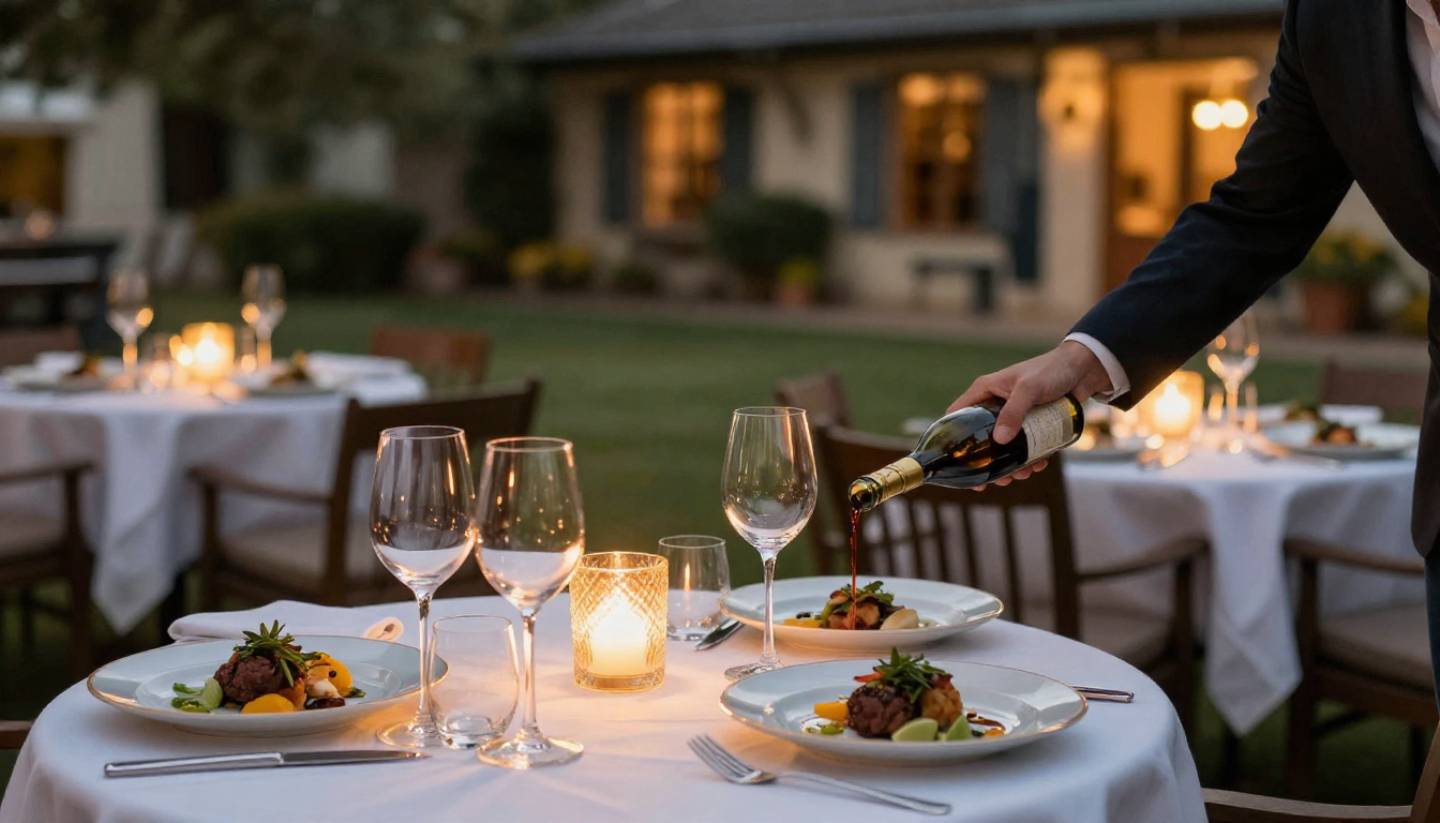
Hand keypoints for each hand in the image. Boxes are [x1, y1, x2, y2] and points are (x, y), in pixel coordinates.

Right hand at [948, 341, 1113, 487]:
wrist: (1083, 369)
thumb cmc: (1052, 370)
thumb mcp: (1029, 389)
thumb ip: (1013, 412)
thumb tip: (999, 441)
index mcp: (985, 391)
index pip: (957, 415)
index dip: (952, 438)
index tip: (957, 464)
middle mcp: (995, 404)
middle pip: (981, 438)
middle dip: (988, 462)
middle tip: (996, 479)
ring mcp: (1013, 416)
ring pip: (1004, 446)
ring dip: (1011, 464)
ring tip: (1023, 474)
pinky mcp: (1031, 424)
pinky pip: (1025, 445)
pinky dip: (1030, 458)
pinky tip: (1039, 464)